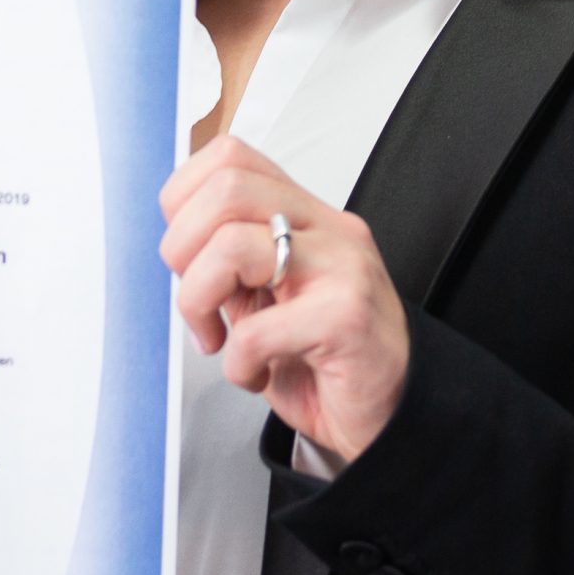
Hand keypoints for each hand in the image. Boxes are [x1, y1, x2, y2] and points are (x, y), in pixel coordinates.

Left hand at [159, 135, 409, 464]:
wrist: (394, 417)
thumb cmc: (326, 361)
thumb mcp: (267, 299)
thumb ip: (230, 265)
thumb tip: (179, 247)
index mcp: (305, 216)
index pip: (231, 157)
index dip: (184, 197)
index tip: (185, 253)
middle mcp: (328, 229)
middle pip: (226, 188)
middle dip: (182, 246)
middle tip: (197, 300)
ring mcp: (343, 267)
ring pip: (231, 245)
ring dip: (199, 301)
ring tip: (217, 340)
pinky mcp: (348, 318)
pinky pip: (258, 329)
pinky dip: (238, 363)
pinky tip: (256, 375)